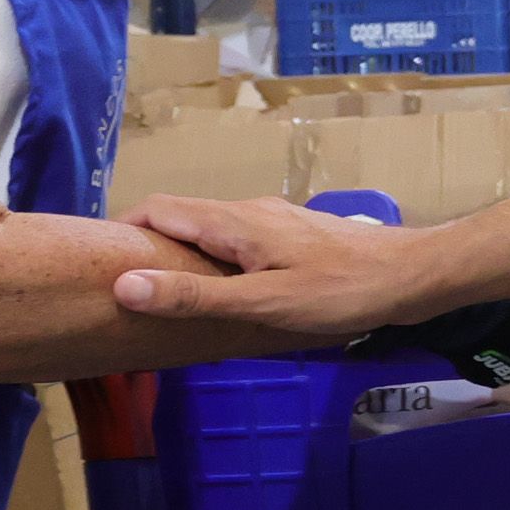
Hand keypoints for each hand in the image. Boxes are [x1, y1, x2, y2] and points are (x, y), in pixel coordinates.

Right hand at [114, 194, 434, 345]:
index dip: (122, 231)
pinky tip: (222, 297)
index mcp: (234, 221)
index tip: (96, 266)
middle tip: (121, 291)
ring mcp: (274, 222)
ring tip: (163, 299)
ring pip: (211, 232)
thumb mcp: (262, 301)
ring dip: (182, 258)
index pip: (159, 208)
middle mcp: (250, 212)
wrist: (412, 276)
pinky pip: (238, 244)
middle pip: (182, 218)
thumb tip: (124, 285)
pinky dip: (215, 264)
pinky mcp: (294, 238)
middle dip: (147, 247)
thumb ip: (194, 297)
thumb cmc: (340, 291)